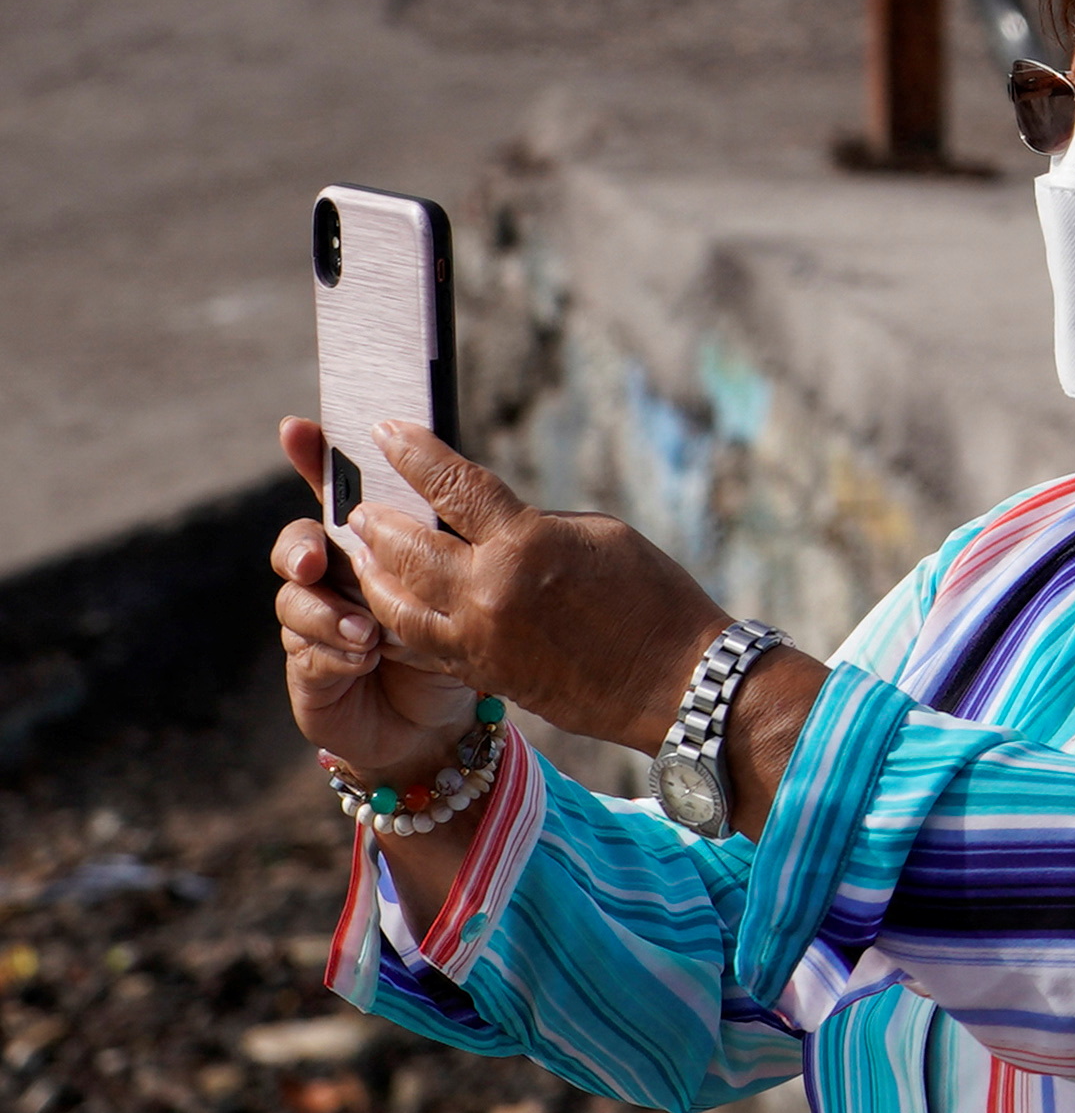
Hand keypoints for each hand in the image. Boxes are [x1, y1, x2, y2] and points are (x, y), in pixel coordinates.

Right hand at [269, 425, 476, 792]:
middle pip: (300, 540)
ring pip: (295, 598)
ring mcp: (316, 622)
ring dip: (327, 612)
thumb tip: (459, 472)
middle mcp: (336, 576)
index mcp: (373, 543)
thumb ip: (450, 533)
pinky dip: (332, 651)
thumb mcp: (466, 581)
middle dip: (304, 545)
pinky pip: (303, 651)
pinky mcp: (309, 668)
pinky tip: (363, 658)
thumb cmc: (459, 639)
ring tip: (367, 634)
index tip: (298, 427)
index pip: (338, 491)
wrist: (441, 720)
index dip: (314, 457)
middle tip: (322, 558)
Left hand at [316, 425, 735, 753]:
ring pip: (395, 600)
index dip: (415, 453)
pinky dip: (394, 616)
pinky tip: (387, 602)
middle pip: (406, 546)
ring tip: (364, 552)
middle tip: (362, 506)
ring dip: (373, 571)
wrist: (673, 680)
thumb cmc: (653, 597)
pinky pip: (415, 641)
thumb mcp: (598, 535)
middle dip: (378, 519)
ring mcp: (478, 638)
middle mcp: (491, 591)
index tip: (387, 432)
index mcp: (527, 543)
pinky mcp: (480, 672)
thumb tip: (488, 523)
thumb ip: (533, 525)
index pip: (454, 485)